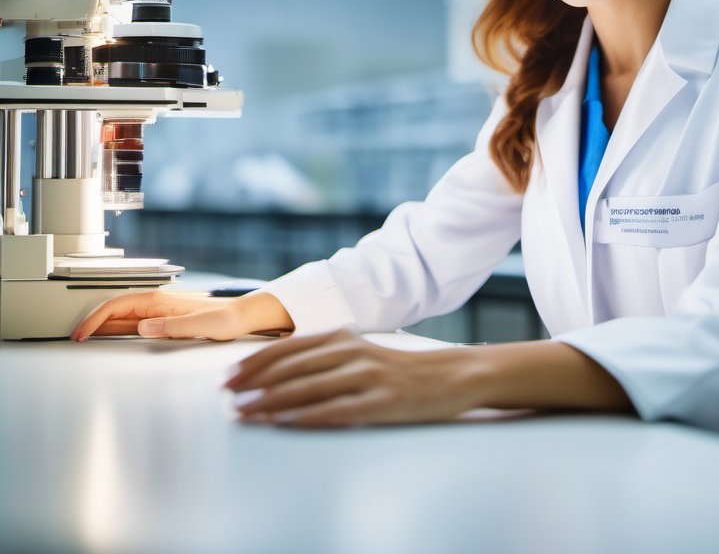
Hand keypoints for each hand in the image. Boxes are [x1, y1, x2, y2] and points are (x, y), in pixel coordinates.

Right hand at [71, 289, 293, 340]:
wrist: (242, 317)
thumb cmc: (226, 320)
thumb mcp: (202, 326)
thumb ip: (173, 327)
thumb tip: (143, 327)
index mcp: (162, 301)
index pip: (119, 304)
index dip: (96, 318)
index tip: (82, 333)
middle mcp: (158, 303)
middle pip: (116, 309)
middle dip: (92, 321)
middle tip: (75, 338)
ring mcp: (160, 310)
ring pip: (122, 315)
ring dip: (102, 325)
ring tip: (85, 339)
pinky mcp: (164, 319)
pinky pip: (133, 321)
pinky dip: (115, 328)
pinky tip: (110, 337)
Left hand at [225, 329, 479, 426]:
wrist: (450, 376)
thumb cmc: (400, 369)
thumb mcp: (362, 351)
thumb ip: (327, 356)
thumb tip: (280, 372)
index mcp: (345, 337)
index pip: (290, 348)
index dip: (255, 362)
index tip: (228, 377)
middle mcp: (353, 351)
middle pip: (293, 367)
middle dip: (254, 383)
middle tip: (226, 397)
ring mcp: (368, 376)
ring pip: (308, 388)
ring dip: (270, 402)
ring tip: (245, 413)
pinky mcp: (381, 401)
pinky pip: (336, 410)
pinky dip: (305, 416)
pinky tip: (284, 423)